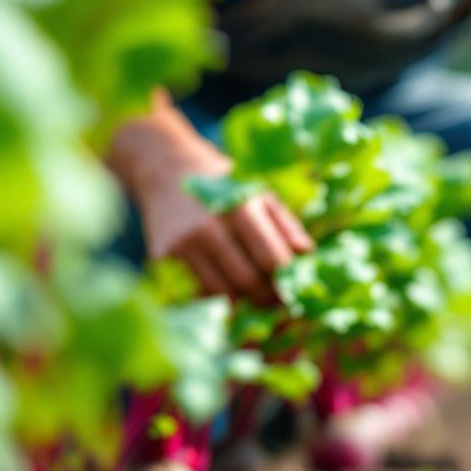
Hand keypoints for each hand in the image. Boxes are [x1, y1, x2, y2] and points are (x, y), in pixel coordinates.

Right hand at [112, 100, 312, 303]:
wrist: (165, 169)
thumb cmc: (223, 184)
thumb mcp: (259, 194)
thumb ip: (286, 226)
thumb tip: (307, 257)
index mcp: (240, 209)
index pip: (271, 260)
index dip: (286, 282)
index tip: (292, 290)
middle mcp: (209, 228)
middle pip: (249, 282)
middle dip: (266, 297)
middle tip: (274, 300)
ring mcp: (182, 245)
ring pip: (223, 294)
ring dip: (242, 301)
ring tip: (249, 293)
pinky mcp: (162, 258)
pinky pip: (197, 293)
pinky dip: (214, 297)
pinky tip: (222, 286)